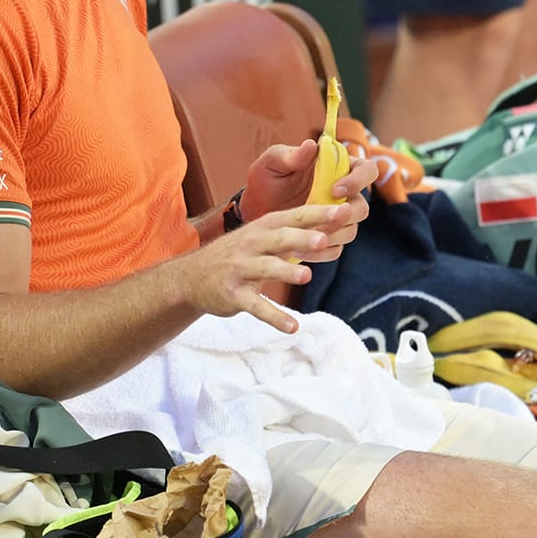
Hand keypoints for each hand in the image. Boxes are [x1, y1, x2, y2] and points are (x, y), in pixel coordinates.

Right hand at [180, 202, 349, 332]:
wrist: (193, 277)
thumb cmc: (240, 254)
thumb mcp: (263, 238)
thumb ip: (295, 234)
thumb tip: (335, 227)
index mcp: (264, 227)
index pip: (295, 217)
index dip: (319, 214)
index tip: (344, 210)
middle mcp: (252, 244)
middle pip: (280, 239)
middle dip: (302, 238)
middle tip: (324, 239)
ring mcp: (240, 269)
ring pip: (265, 268)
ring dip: (285, 272)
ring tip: (307, 276)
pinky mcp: (232, 294)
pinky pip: (255, 306)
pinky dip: (273, 317)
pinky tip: (293, 327)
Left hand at [240, 142, 375, 260]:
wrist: (252, 211)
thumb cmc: (265, 180)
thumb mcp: (271, 163)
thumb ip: (290, 155)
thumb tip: (311, 145)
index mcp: (337, 169)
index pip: (366, 170)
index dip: (357, 181)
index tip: (335, 190)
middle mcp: (344, 195)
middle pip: (362, 206)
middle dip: (346, 216)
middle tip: (320, 220)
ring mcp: (336, 220)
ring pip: (351, 231)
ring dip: (332, 236)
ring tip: (306, 238)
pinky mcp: (327, 239)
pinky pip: (335, 250)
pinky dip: (320, 253)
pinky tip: (299, 252)